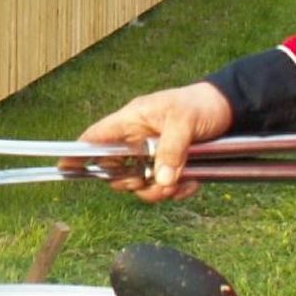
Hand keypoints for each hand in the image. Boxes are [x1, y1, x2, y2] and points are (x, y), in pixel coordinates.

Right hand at [73, 82, 233, 201]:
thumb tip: (161, 180)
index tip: (65, 169)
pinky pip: (163, 187)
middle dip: (131, 182)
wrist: (230, 109)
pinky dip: (176, 191)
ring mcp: (153, 155)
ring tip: (178, 184)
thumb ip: (170, 150)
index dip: (78, 153)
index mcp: (131, 120)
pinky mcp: (170, 166)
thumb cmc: (201, 104)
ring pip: (141, 184)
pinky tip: (192, 183)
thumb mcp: (184, 122)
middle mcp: (137, 140)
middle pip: (116, 171)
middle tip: (147, 180)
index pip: (96, 138)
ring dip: (157, 191)